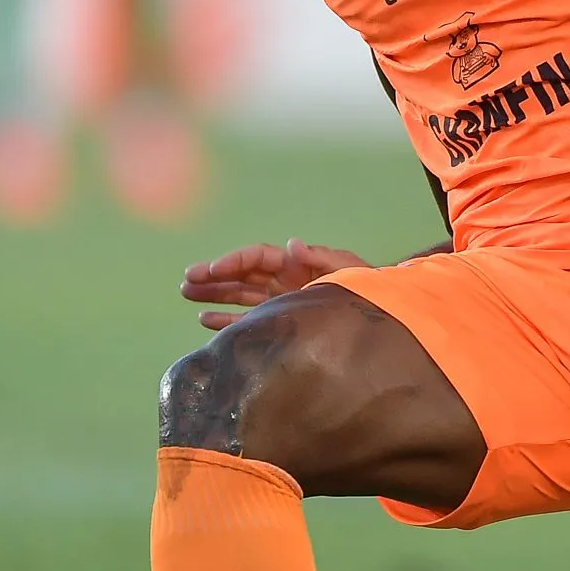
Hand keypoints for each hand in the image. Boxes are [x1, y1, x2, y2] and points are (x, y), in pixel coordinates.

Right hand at [181, 238, 369, 330]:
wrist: (383, 321)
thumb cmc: (369, 292)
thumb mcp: (349, 272)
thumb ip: (321, 258)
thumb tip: (292, 245)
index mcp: (297, 265)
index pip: (257, 258)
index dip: (234, 262)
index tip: (213, 269)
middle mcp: (284, 282)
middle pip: (242, 275)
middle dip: (214, 276)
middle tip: (187, 280)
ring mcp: (281, 304)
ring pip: (239, 296)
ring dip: (214, 294)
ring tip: (186, 292)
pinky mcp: (282, 326)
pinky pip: (249, 321)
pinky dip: (227, 320)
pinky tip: (205, 319)